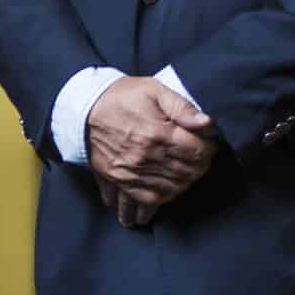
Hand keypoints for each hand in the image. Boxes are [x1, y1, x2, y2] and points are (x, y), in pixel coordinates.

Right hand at [86, 76, 217, 227]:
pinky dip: (156, 204)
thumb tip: (207, 123)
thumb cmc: (122, 97)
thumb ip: (182, 107)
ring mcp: (131, 173)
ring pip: (169, 190)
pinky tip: (164, 196)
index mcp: (157, 134)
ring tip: (186, 174)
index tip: (209, 144)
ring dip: (183, 184)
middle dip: (200, 167)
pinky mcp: (118, 181)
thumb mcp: (154, 90)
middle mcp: (145, 158)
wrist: (85, 109)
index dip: (209, 149)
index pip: (197, 152)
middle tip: (200, 159)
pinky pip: (142, 202)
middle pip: (186, 173)